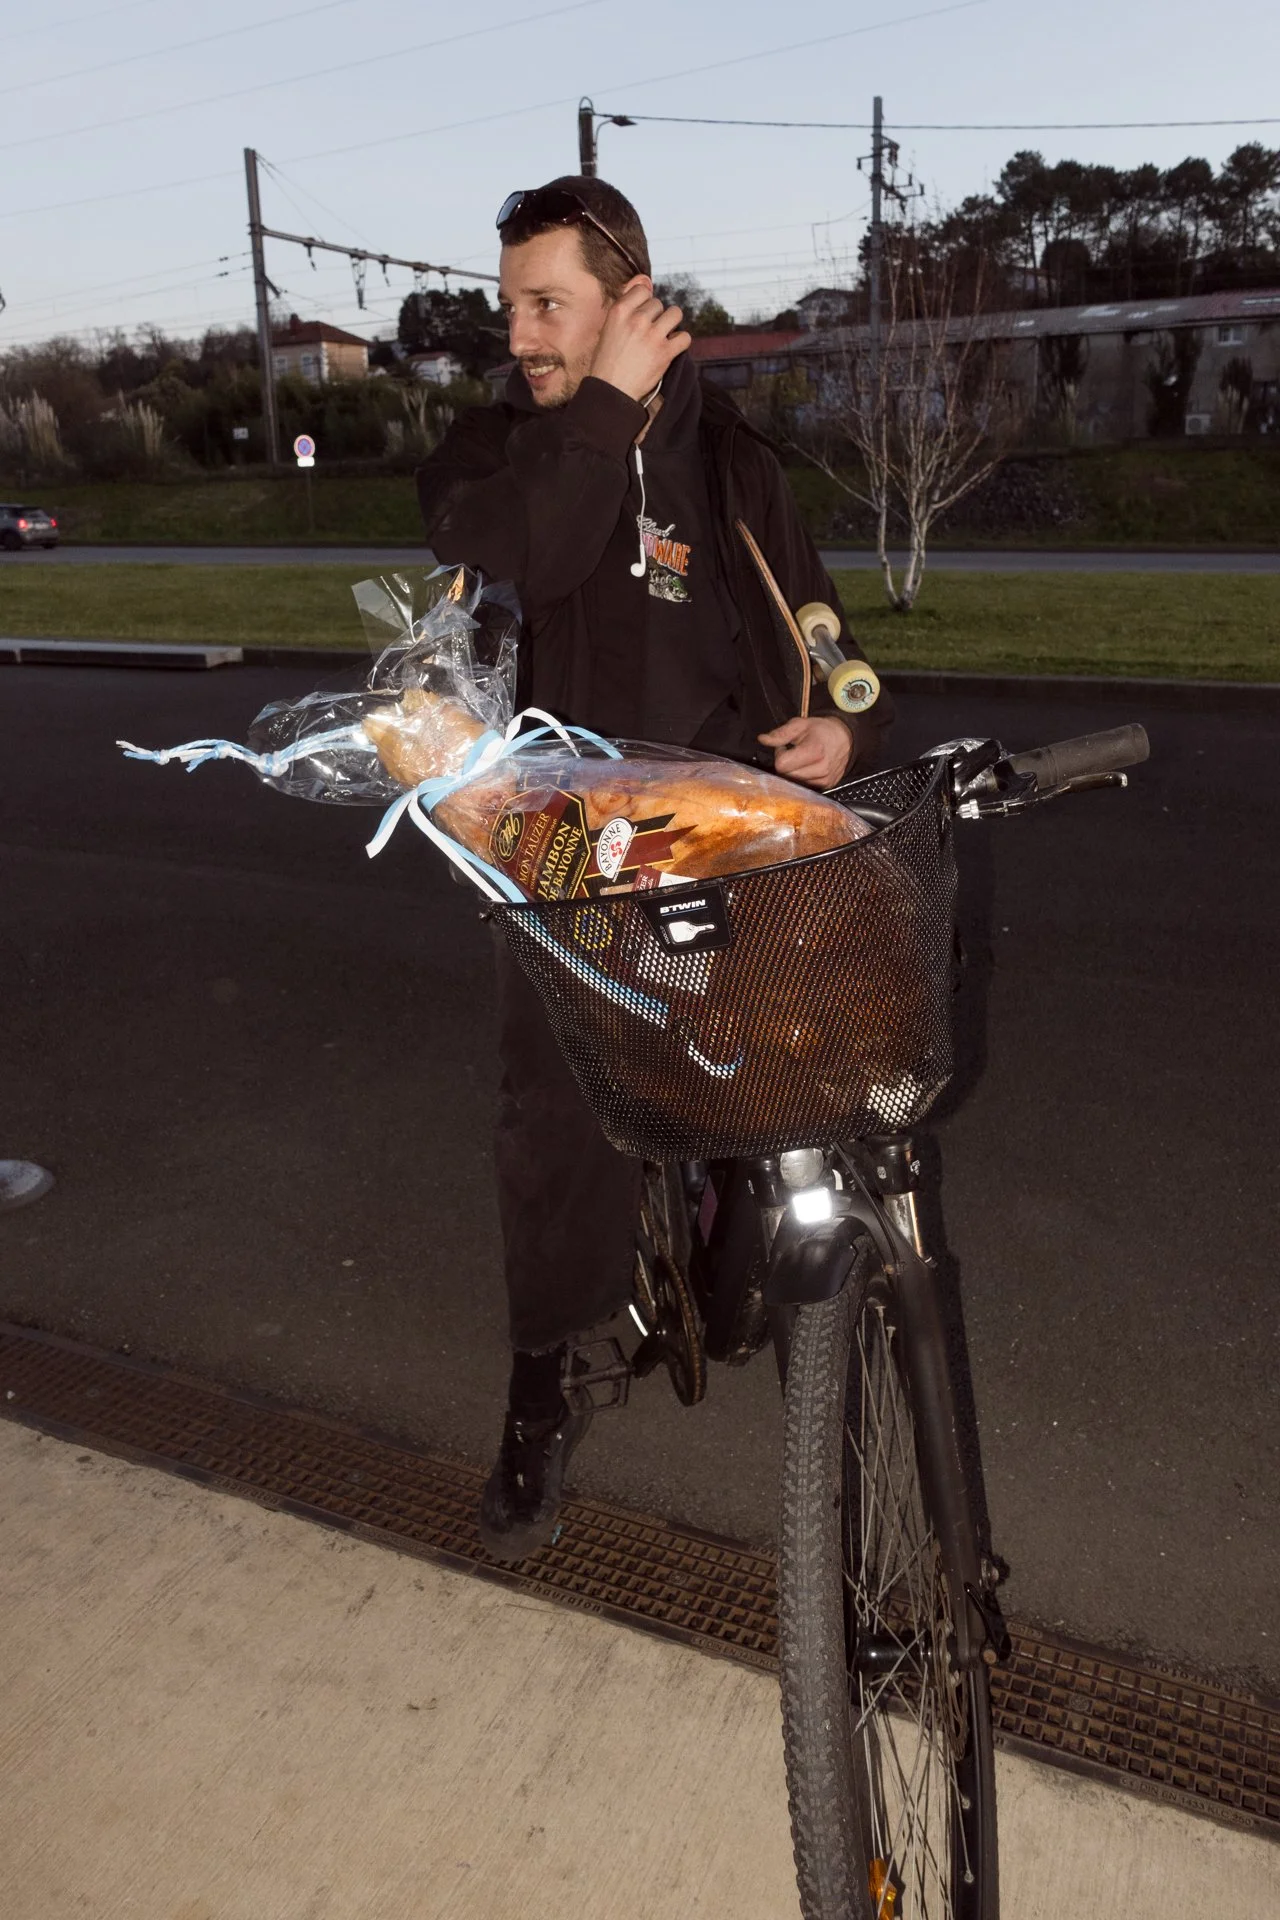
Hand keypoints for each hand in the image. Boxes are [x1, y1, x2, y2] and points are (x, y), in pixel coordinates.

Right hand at [589, 278, 691, 401]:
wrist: (611, 392)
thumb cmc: (607, 362)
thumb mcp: (609, 328)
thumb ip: (627, 304)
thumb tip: (646, 279)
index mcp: (619, 311)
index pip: (643, 290)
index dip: (644, 303)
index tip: (641, 316)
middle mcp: (637, 320)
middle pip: (659, 304)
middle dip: (656, 317)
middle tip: (648, 334)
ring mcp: (653, 336)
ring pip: (675, 314)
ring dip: (671, 324)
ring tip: (663, 336)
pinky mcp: (665, 353)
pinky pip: (685, 337)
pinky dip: (681, 343)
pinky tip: (671, 348)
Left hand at [758, 716, 851, 788]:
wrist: (845, 737)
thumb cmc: (822, 730)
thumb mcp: (800, 725)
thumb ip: (780, 734)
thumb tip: (763, 739)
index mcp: (814, 751)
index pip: (782, 765)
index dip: (779, 755)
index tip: (785, 747)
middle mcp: (821, 769)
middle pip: (787, 776)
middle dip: (786, 765)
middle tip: (793, 753)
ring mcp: (825, 780)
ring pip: (795, 783)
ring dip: (794, 772)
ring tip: (802, 759)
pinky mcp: (827, 786)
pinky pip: (805, 787)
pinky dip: (802, 778)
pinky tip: (808, 767)